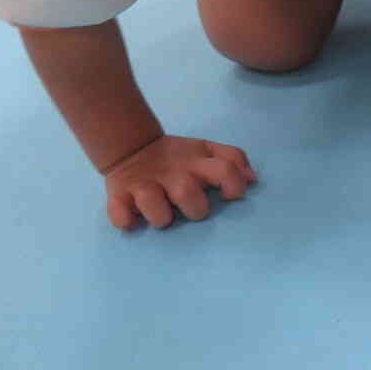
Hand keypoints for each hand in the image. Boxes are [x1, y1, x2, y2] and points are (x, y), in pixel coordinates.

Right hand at [101, 133, 254, 229]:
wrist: (132, 149)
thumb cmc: (178, 159)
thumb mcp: (207, 151)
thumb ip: (233, 159)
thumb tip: (252, 179)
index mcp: (196, 162)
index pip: (225, 169)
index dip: (234, 184)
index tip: (229, 196)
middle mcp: (171, 173)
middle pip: (187, 193)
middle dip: (195, 208)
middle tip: (191, 207)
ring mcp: (142, 185)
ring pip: (154, 206)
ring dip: (160, 216)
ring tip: (162, 213)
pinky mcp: (118, 197)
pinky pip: (121, 216)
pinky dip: (126, 220)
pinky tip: (132, 216)